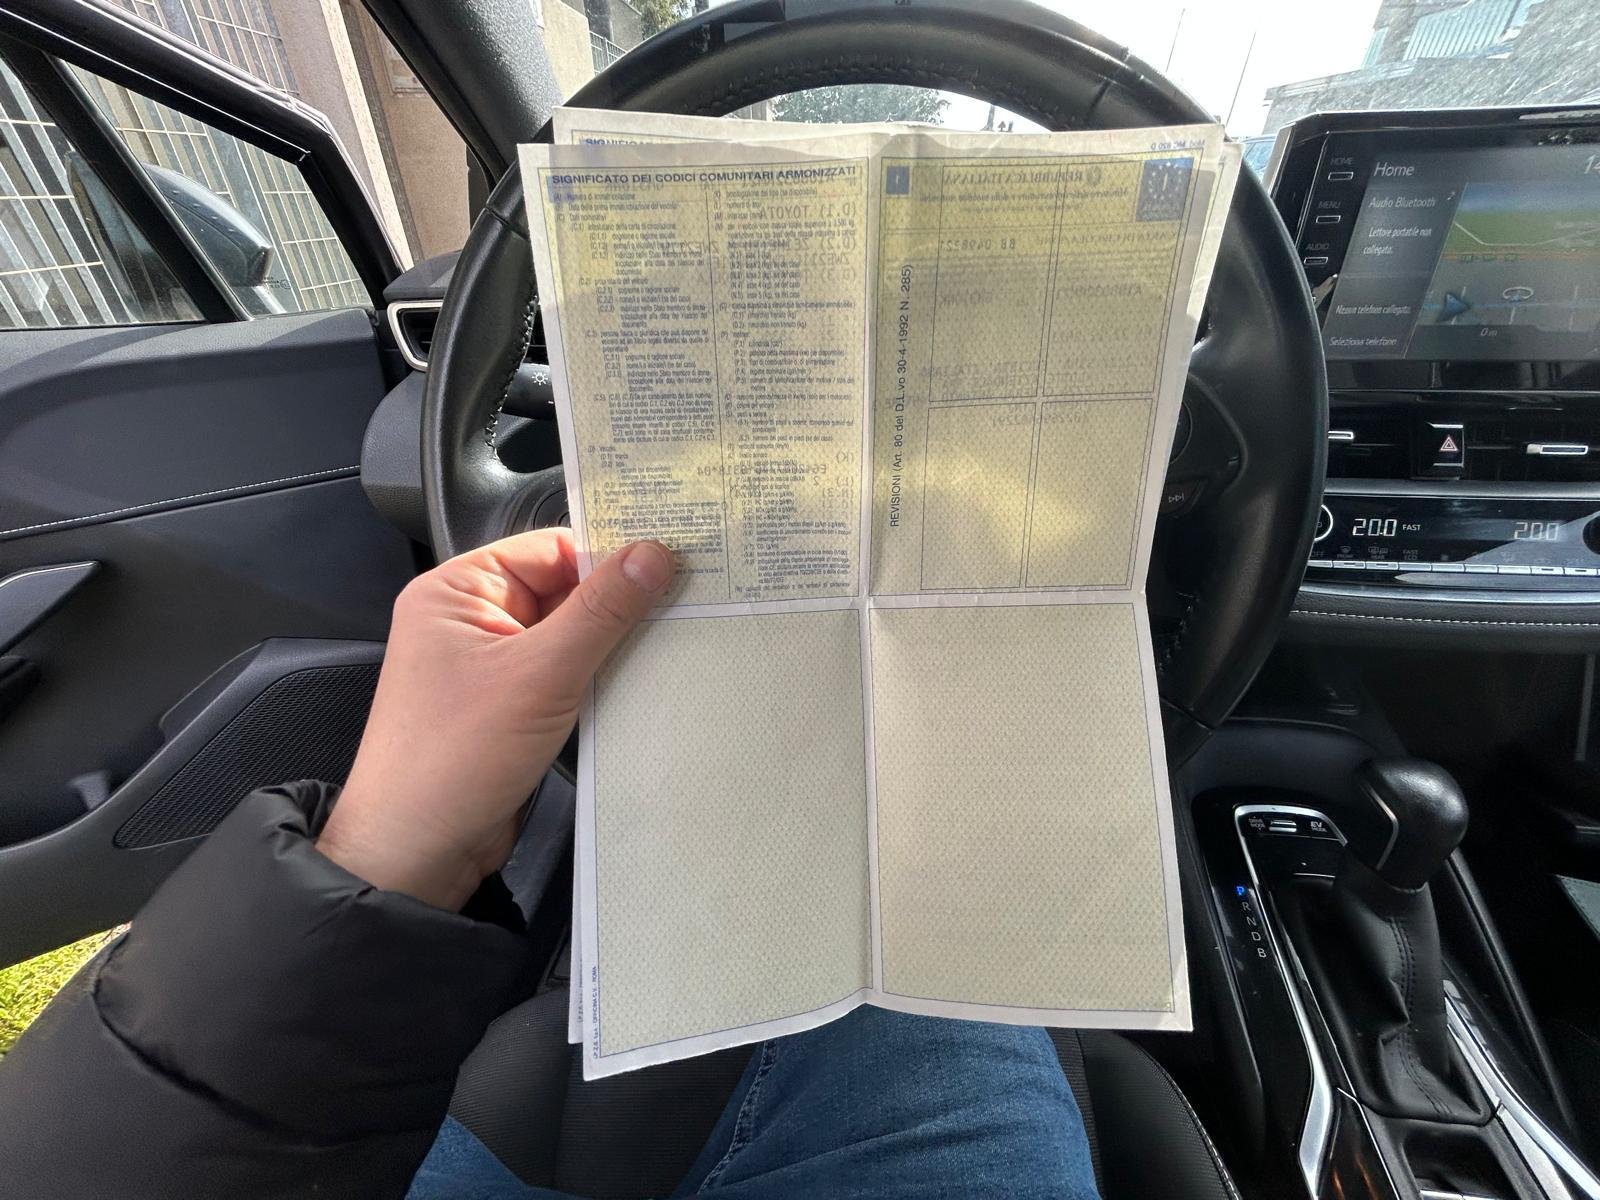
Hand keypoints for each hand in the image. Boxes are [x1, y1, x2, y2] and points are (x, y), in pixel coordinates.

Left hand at [317, 529, 674, 909]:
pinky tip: (637, 684)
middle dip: (616, 604)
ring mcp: (487, 665)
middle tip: (685, 602)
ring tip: (669, 643)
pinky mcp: (506, 707)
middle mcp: (467, 619)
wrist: (416, 853)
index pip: (550, 548)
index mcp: (456, 591)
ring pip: (567, 635)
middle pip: (562, 589)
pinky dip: (596, 679)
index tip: (670, 562)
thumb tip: (651, 553)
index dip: (609, 555)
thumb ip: (601, 611)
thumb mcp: (540, 674)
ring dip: (609, 645)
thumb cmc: (452, 759)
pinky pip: (562, 675)